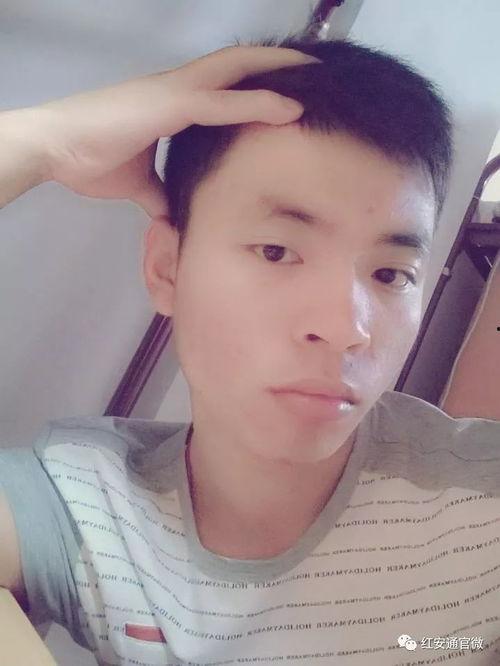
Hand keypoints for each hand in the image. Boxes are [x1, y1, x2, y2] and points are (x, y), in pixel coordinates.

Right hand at [30, 46, 316, 216]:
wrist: (54, 148)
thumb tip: (172, 214)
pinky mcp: (168, 105)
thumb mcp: (135, 183)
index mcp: (171, 102)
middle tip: (315, 68)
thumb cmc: (89, 159)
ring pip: (236, 71)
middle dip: (276, 63)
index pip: (223, 83)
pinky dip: (258, 103)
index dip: (255, 81)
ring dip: (278, 71)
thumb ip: (158, 193)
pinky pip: (222, 101)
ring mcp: (173, 92)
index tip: (287, 88)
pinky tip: (290, 108)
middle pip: (237, 64)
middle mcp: (177, 89)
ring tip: (316, 74)